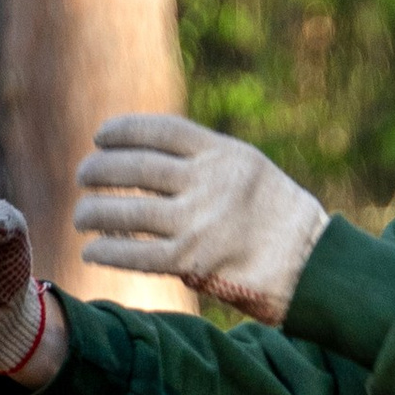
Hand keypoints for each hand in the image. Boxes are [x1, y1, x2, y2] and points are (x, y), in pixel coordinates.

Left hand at [72, 113, 327, 325]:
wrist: (312, 264)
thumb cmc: (279, 219)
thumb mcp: (249, 170)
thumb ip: (206, 163)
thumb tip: (150, 161)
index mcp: (223, 153)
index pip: (160, 130)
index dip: (123, 130)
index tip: (100, 137)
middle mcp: (208, 182)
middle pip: (136, 168)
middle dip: (100, 170)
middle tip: (83, 176)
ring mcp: (199, 222)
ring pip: (130, 212)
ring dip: (96, 212)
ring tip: (81, 215)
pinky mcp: (193, 262)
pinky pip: (138, 254)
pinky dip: (109, 251)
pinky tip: (92, 250)